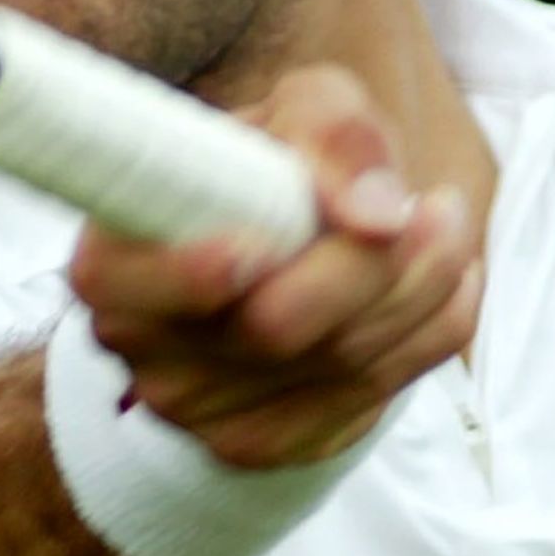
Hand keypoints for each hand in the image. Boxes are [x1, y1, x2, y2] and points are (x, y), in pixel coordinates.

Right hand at [65, 65, 482, 470]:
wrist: (281, 246)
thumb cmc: (271, 170)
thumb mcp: (296, 111)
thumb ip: (331, 132)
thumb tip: (374, 214)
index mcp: (110, 262)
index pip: (128, 286)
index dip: (194, 273)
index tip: (261, 243)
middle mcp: (139, 346)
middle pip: (272, 328)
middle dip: (372, 265)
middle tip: (433, 204)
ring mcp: (198, 412)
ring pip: (342, 364)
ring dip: (423, 290)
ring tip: (443, 224)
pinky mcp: (266, 443)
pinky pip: (377, 396)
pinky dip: (432, 332)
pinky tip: (443, 284)